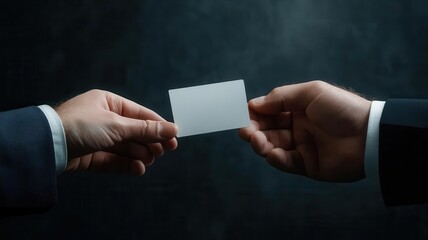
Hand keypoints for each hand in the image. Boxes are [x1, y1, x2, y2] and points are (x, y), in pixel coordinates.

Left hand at [55, 89, 177, 174]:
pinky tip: (139, 168)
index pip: (140, 114)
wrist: (47, 146)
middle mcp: (105, 119)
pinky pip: (115, 160)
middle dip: (150, 142)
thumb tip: (172, 129)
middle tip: (164, 152)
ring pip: (127, 147)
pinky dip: (128, 165)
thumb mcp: (117, 125)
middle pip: (135, 132)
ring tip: (149, 161)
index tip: (174, 138)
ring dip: (140, 154)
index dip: (158, 126)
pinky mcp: (93, 156)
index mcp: (109, 103)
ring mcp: (98, 138)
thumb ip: (145, 129)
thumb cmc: (80, 126)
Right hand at [239, 81, 370, 181]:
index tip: (242, 114)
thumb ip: (281, 97)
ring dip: (261, 144)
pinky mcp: (307, 166)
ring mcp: (301, 147)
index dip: (254, 113)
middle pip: (266, 130)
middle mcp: (296, 128)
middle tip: (245, 132)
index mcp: (297, 109)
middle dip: (253, 130)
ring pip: (272, 147)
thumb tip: (253, 103)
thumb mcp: (310, 93)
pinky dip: (276, 159)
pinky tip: (273, 154)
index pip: (268, 112)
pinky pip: (286, 162)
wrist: (369, 135)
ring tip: (257, 142)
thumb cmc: (341, 108)